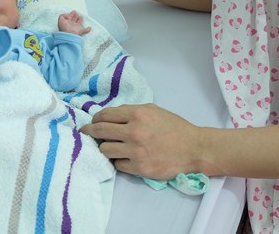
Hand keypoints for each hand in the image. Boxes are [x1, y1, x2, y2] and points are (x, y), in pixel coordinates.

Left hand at [58, 10, 91, 35]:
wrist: (68, 35)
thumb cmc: (64, 28)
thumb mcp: (60, 20)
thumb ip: (63, 15)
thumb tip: (68, 15)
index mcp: (67, 22)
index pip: (70, 17)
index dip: (71, 14)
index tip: (73, 11)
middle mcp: (72, 25)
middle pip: (74, 19)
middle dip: (75, 16)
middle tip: (76, 13)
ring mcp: (76, 28)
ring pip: (79, 23)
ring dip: (80, 20)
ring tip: (81, 17)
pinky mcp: (81, 31)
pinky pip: (85, 30)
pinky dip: (88, 29)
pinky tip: (89, 28)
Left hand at [80, 104, 201, 179]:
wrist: (193, 149)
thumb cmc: (174, 127)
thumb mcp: (153, 110)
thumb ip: (131, 111)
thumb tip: (110, 116)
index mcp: (137, 114)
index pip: (105, 115)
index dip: (96, 118)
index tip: (93, 121)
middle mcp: (134, 132)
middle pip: (100, 132)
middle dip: (89, 131)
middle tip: (85, 132)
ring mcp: (135, 152)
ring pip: (105, 150)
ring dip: (104, 148)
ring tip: (108, 146)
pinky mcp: (139, 168)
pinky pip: (118, 164)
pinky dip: (119, 160)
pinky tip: (124, 157)